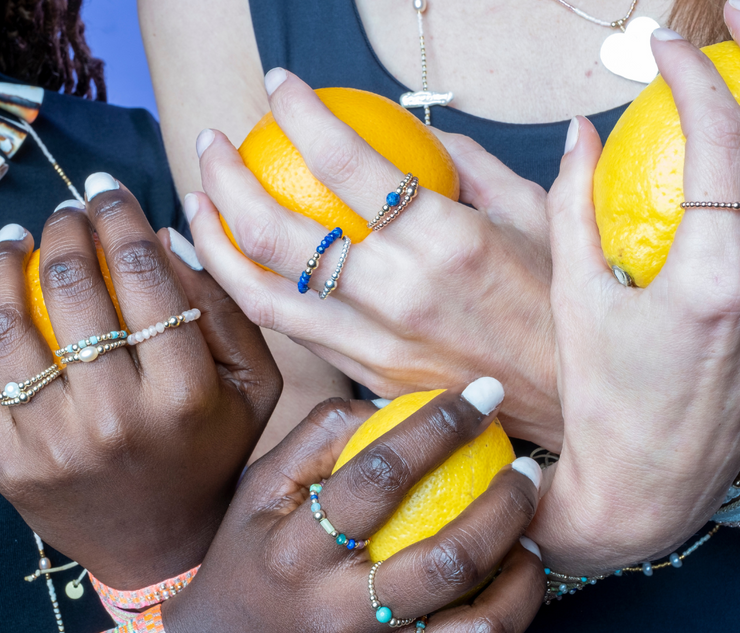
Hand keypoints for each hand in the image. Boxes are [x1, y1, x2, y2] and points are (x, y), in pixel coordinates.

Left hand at [0, 175, 280, 588]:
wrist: (162, 544)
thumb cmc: (215, 454)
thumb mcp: (256, 387)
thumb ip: (228, 312)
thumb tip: (166, 238)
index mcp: (185, 395)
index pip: (145, 278)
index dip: (121, 218)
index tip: (109, 189)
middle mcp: (117, 418)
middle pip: (76, 291)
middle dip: (69, 231)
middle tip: (71, 212)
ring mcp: (54, 443)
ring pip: (10, 325)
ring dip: (8, 262)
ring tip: (20, 237)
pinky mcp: (9, 463)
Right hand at [164, 381, 544, 632]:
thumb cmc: (246, 563)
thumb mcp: (259, 489)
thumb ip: (317, 437)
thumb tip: (389, 405)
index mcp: (295, 551)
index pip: (381, 475)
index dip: (440, 426)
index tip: (483, 395)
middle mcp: (334, 615)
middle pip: (447, 557)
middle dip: (507, 502)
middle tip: (527, 470)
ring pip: (477, 630)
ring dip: (523, 574)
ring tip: (531, 537)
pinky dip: (506, 620)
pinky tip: (509, 585)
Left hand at [185, 70, 561, 449]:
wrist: (568, 401)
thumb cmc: (560, 304)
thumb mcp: (536, 215)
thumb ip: (474, 164)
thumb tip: (423, 132)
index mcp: (446, 239)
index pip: (346, 160)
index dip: (299, 111)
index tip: (278, 84)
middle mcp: (399, 292)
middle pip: (277, 229)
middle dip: (224, 175)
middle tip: (210, 141)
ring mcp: (376, 342)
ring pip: (264, 293)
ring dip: (215, 244)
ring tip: (194, 206)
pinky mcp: (367, 375)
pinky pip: (293, 331)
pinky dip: (253, 294)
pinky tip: (238, 267)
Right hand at [528, 17, 739, 573]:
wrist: (648, 482)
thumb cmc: (602, 400)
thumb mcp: (575, 301)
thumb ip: (575, 208)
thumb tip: (578, 138)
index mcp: (712, 281)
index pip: (718, 147)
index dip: (691, 82)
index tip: (657, 53)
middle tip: (730, 21)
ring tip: (726, 87)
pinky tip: (720, 174)